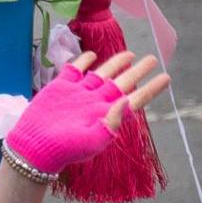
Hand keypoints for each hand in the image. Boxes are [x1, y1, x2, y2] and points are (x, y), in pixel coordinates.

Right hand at [2, 52, 166, 176]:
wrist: (35, 146)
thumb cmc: (66, 149)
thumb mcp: (93, 140)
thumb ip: (112, 122)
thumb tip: (126, 101)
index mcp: (107, 115)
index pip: (135, 99)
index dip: (151, 88)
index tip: (166, 78)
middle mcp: (96, 101)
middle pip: (122, 82)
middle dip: (138, 71)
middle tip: (153, 59)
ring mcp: (79, 93)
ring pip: (103, 73)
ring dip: (116, 63)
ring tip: (130, 54)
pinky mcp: (61, 87)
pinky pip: (75, 69)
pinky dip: (83, 60)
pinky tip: (92, 55)